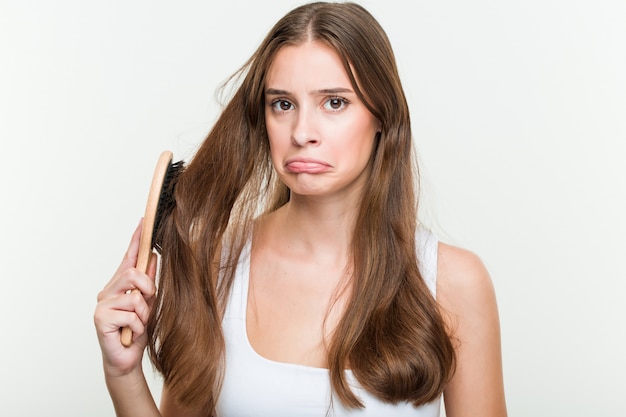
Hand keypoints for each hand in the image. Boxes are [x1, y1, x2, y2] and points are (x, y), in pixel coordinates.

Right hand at [94, 220, 157, 377]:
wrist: (127, 360)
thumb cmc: (136, 332)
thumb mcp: (149, 304)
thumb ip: (149, 282)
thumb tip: (153, 257)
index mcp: (119, 285)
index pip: (128, 258)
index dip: (136, 239)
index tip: (143, 221)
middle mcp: (108, 291)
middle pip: (133, 273)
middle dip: (148, 289)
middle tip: (147, 304)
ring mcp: (102, 304)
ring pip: (134, 296)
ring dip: (144, 314)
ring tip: (137, 324)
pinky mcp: (100, 318)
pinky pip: (131, 314)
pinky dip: (137, 326)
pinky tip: (129, 334)